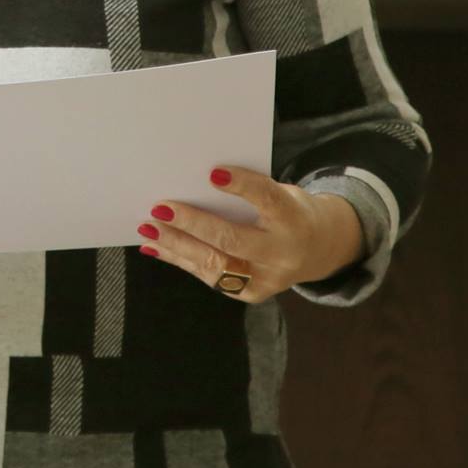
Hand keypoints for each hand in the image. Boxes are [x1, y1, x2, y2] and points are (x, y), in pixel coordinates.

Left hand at [137, 168, 364, 304]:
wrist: (319, 249)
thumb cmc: (288, 210)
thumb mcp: (281, 194)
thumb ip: (249, 192)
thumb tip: (193, 183)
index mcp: (293, 218)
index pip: (268, 199)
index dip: (242, 186)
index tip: (213, 173)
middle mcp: (282, 253)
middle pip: (233, 240)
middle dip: (193, 224)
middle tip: (160, 208)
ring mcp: (267, 279)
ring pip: (216, 265)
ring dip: (177, 245)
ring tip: (148, 228)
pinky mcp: (252, 293)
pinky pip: (210, 277)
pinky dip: (179, 259)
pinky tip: (155, 246)